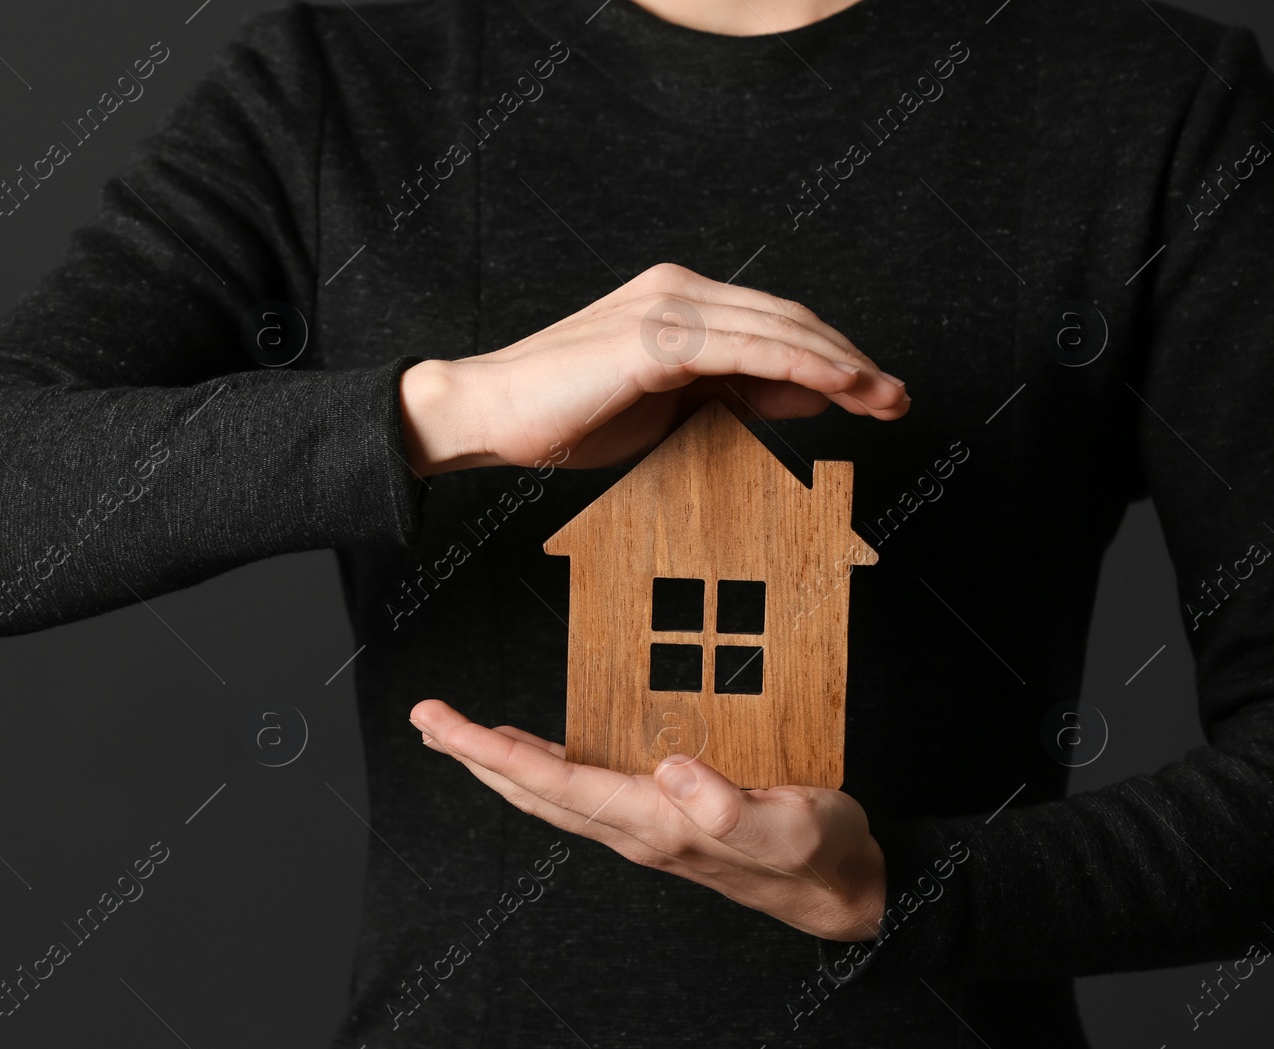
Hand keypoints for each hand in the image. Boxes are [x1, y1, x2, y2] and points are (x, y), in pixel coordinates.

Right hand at [399, 261, 910, 475]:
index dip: (832, 355)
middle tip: (899, 397)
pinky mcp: (656, 337)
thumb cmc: (569, 415)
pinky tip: (840, 386)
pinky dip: (799, 365)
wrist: (492, 412)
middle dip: (851, 359)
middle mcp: (679, 290)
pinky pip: (746, 349)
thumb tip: (808, 398)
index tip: (876, 391)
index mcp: (679, 301)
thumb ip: (736, 396)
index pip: (775, 323)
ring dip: (841, 364)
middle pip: (788, 319)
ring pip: (777, 330)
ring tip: (886, 397)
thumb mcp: (671, 410)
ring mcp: (668, 308)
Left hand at [408, 698, 886, 941]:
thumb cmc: (820, 853)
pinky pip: (580, 788)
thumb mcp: (790, 826)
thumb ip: (730, 807)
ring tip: (457, 732)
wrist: (842, 890)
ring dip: (498, 761)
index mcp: (656, 824)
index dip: (490, 752)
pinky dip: (542, 764)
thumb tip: (672, 770)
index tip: (443, 723)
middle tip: (426, 718)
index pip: (552, 785)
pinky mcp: (660, 816)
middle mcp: (635, 828)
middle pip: (533, 791)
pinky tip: (531, 751)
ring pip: (549, 792)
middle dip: (473, 755)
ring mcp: (643, 825)